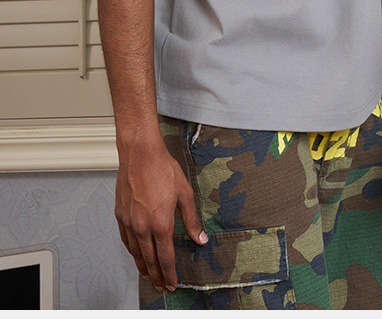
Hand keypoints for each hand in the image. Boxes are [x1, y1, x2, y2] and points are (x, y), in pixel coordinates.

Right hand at [115, 140, 206, 291]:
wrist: (140, 155)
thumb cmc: (163, 170)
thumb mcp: (185, 194)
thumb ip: (192, 220)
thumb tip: (200, 238)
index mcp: (161, 223)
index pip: (165, 258)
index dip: (169, 274)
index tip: (172, 284)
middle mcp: (143, 227)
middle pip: (149, 260)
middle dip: (156, 276)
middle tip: (160, 286)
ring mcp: (130, 222)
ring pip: (135, 253)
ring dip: (142, 267)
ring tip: (148, 275)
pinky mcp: (120, 215)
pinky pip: (126, 240)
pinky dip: (131, 251)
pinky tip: (135, 253)